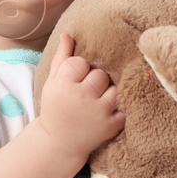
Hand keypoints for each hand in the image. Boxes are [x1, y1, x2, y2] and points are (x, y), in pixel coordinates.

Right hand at [36, 32, 122, 162]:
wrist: (59, 143)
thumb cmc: (56, 108)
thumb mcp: (52, 83)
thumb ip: (61, 58)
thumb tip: (68, 34)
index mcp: (63, 85)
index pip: (81, 62)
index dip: (80, 71)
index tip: (75, 81)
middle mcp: (81, 97)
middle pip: (100, 74)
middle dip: (96, 81)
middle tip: (88, 92)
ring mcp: (98, 112)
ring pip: (115, 88)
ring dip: (109, 93)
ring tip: (99, 101)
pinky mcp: (111, 126)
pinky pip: (124, 107)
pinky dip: (119, 109)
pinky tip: (108, 112)